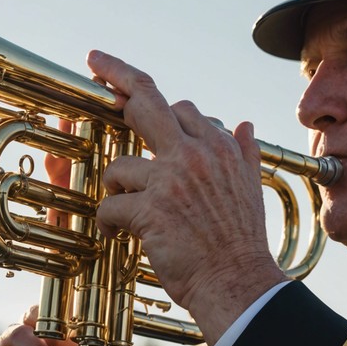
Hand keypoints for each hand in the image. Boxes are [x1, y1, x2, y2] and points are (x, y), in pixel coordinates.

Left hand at [86, 50, 286, 343]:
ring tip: (125, 209)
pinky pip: (111, 205)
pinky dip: (109, 221)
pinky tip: (117, 233)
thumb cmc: (241, 241)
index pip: (182, 107)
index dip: (153, 99)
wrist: (239, 283)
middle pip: (146, 101)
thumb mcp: (252, 188)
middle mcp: (195, 155)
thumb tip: (246, 124)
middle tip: (94, 62)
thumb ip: (246, 152)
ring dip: (116, 188)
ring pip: (118, 166)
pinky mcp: (152, 210)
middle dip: (116, 77)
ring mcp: (171, 180)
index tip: (129, 89)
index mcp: (219, 148)